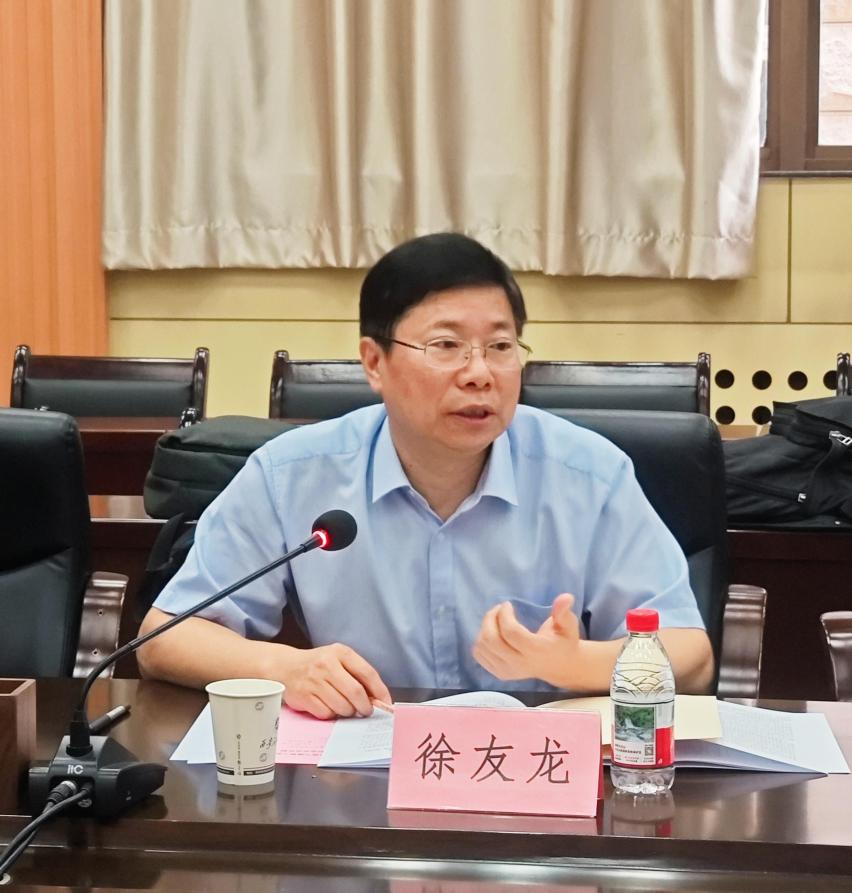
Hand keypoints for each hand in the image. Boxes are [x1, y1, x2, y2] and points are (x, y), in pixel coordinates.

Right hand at [277, 643, 391, 719]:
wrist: (285, 667)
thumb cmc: (317, 665)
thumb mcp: (338, 659)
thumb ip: (357, 674)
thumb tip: (377, 697)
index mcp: (340, 653)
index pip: (367, 673)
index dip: (380, 690)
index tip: (386, 703)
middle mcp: (327, 665)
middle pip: (356, 692)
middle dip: (365, 706)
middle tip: (366, 711)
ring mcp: (314, 681)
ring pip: (342, 706)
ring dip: (348, 712)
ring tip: (345, 707)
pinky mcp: (304, 697)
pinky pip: (327, 714)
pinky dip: (331, 714)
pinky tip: (329, 707)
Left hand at [472, 593, 580, 687]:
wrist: (559, 667)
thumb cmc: (563, 642)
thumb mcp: (568, 626)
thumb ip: (564, 612)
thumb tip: (565, 597)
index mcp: (536, 651)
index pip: (510, 632)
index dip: (504, 615)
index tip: (508, 604)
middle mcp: (520, 664)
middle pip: (492, 640)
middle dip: (490, 618)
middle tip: (498, 608)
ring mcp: (507, 671)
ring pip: (483, 647)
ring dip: (484, 627)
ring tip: (496, 618)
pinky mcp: (500, 674)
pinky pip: (479, 655)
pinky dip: (481, 640)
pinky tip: (493, 632)